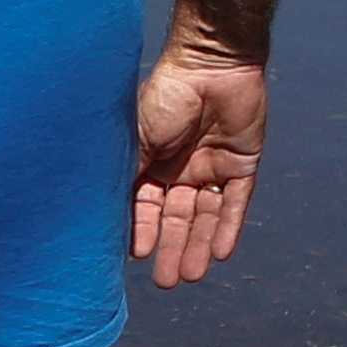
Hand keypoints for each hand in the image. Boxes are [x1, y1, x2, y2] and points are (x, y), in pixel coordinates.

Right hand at [129, 42, 265, 287]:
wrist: (213, 64)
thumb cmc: (168, 94)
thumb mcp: (139, 137)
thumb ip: (128, 172)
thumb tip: (103, 210)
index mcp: (152, 161)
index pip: (145, 205)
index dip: (143, 230)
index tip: (137, 255)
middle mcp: (181, 168)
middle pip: (176, 217)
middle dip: (171, 247)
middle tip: (166, 282)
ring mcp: (212, 166)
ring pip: (205, 215)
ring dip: (198, 244)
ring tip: (191, 276)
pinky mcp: (242, 163)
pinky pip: (236, 201)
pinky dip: (229, 227)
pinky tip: (221, 254)